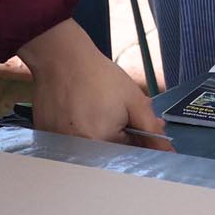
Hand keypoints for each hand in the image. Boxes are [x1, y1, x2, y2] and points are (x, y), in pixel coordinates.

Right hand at [19, 20, 169, 148]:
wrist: (61, 58)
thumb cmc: (98, 76)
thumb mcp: (134, 100)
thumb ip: (152, 131)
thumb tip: (168, 153)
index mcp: (101, 143)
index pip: (127, 156)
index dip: (134, 139)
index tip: (130, 123)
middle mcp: (76, 149)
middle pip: (107, 154)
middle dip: (116, 137)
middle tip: (110, 111)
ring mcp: (58, 144)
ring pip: (88, 148)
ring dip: (95, 134)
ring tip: (92, 108)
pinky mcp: (45, 137)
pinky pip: (68, 142)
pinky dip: (76, 131)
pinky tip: (77, 110)